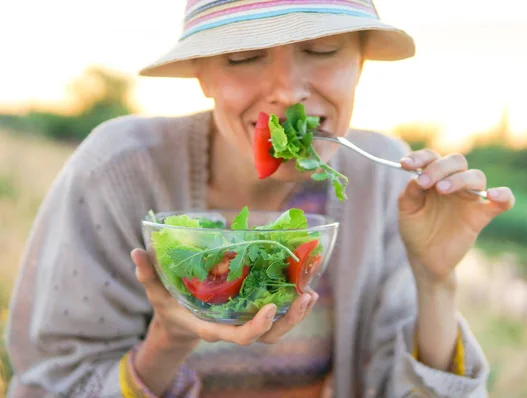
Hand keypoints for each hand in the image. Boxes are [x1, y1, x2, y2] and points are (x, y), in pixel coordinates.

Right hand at [132, 248, 318, 346]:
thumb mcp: (156, 294)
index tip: (269, 309)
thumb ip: (148, 276)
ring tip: (312, 292)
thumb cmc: (169, 309)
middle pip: (267, 336)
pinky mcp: (251, 313)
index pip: (237, 336)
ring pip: (276, 329)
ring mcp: (244, 323)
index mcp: (212, 328)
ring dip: (297, 313)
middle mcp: (233, 328)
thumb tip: (136, 253)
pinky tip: (306, 286)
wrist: (180, 325)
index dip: (255, 328)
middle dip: (289, 321)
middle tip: (305, 297)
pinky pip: (276, 315)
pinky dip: (292, 304)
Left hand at [397, 149, 514, 287]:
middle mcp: (454, 182)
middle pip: (457, 161)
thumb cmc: (416, 229)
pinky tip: (493, 195)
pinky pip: (503, 201)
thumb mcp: (407, 210)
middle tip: (425, 183)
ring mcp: (469, 198)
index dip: (420, 157)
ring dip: (460, 179)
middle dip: (439, 168)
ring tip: (442, 189)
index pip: (432, 157)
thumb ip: (410, 193)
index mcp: (435, 177)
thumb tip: (416, 177)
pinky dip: (504, 195)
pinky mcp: (482, 215)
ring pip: (476, 176)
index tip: (404, 164)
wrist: (425, 257)